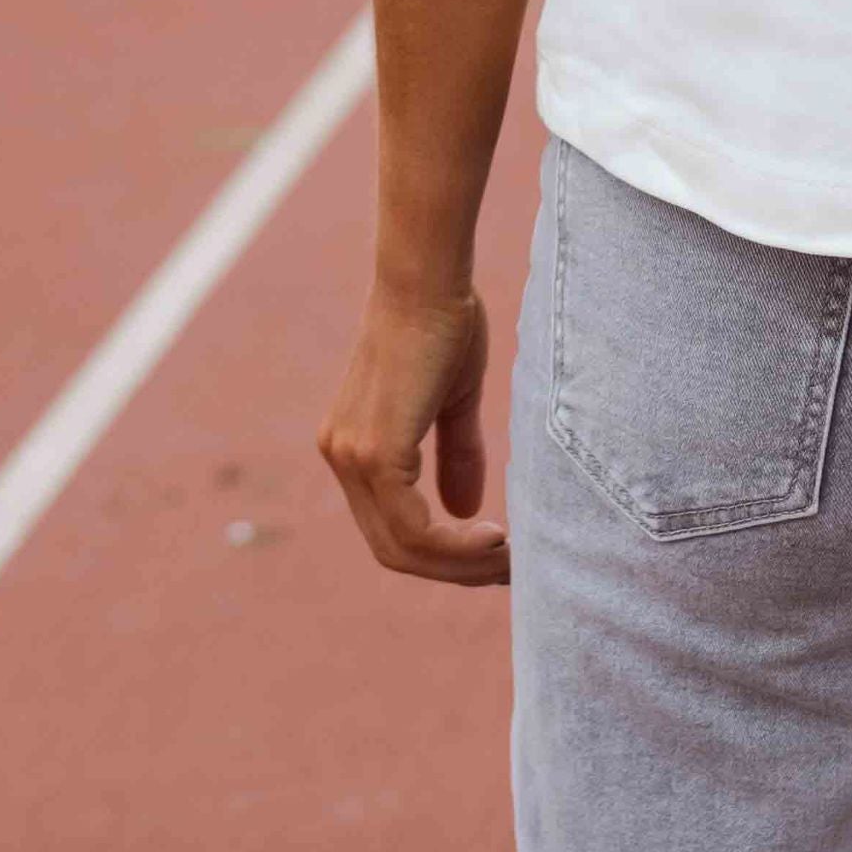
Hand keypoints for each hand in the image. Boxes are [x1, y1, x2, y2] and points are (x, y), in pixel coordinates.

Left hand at [320, 276, 510, 586]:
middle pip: (393, 550)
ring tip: (509, 559)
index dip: (442, 554)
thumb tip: (466, 512)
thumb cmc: (445, 323)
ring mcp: (352, 457)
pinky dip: (455, 546)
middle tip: (509, 571)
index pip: (391, 527)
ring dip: (461, 565)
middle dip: (454, 571)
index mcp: (353, 445)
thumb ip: (454, 456)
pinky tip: (495, 540)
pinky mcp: (375, 454)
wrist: (428, 280)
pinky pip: (413, 527)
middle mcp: (341, 456)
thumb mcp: (453, 401)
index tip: (496, 555)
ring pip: (404, 547)